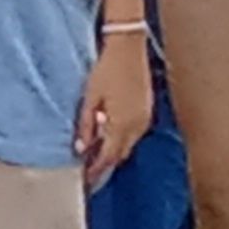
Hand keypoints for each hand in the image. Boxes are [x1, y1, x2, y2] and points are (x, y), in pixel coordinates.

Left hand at [76, 34, 153, 189]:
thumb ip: (86, 125)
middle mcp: (137, 126)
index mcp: (122, 125)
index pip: (108, 157)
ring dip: (113, 150)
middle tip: (88, 168)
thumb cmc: (106, 70)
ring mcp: (144, 119)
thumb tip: (80, 148)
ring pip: (128, 144)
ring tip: (95, 152)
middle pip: (120, 154)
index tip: (85, 179)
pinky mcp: (147, 111)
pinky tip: (109, 133)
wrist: (128, 49)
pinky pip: (134, 133)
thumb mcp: (90, 98)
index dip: (96, 170)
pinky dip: (121, 138)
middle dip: (105, 163)